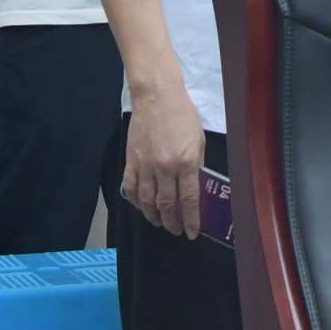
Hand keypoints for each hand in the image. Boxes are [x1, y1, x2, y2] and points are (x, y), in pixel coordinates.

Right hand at [118, 85, 210, 237]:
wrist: (157, 96)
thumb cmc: (183, 114)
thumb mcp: (199, 140)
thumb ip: (196, 164)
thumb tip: (193, 186)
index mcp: (186, 162)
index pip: (189, 200)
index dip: (191, 220)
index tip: (192, 233)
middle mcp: (165, 168)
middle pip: (167, 204)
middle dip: (172, 222)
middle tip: (175, 231)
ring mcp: (145, 165)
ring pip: (147, 200)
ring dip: (153, 215)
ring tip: (158, 222)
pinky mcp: (131, 160)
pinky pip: (131, 187)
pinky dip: (135, 200)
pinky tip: (141, 206)